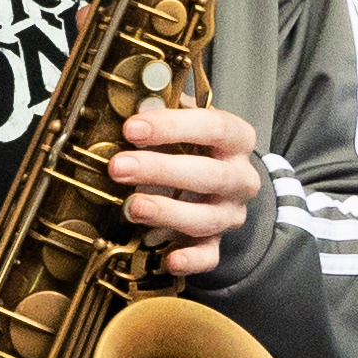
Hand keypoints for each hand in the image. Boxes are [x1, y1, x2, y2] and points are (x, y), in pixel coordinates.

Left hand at [104, 99, 261, 278]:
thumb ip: (163, 108)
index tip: (132, 127)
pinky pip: (209, 256)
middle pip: (210, 175)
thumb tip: (130, 98)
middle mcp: (239, 177)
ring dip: (167, 213)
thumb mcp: (187, 120)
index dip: (173, 127)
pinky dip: (191, 260)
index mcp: (236, 139)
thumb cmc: (197, 144)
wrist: (223, 180)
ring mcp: (230, 213)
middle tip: (118, 167)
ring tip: (131, 207)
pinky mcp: (217, 242)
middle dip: (161, 170)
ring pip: (207, 219)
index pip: (213, 127)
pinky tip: (169, 259)